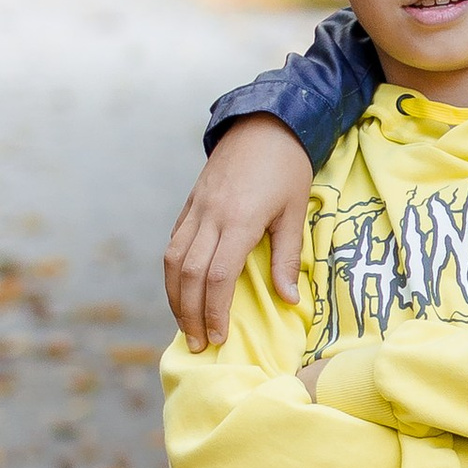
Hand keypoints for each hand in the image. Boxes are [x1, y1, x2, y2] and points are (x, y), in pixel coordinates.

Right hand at [164, 117, 316, 350]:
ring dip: (175, 297)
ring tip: (185, 325)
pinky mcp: (190, 204)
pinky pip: (174, 243)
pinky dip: (173, 271)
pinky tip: (180, 290)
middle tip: (198, 344)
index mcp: (238, 220)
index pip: (218, 277)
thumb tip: (288, 300)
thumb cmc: (287, 168)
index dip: (215, 311)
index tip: (219, 337)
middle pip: (189, 275)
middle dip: (190, 314)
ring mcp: (196, 209)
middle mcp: (210, 216)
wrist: (264, 123)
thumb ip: (286, 257)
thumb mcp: (294, 212)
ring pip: (173, 260)